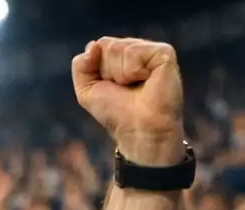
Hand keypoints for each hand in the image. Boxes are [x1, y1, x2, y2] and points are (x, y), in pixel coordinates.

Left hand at [72, 37, 184, 166]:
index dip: (98, 70)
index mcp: (120, 56)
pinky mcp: (164, 53)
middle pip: (107, 45)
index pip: (98, 46)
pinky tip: (146, 80)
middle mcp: (137, 50)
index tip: (111, 87)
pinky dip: (133, 71)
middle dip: (108, 72)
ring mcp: (151, 50)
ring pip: (119, 48)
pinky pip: (134, 52)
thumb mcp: (87, 91)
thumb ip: (80, 66)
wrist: (138, 129)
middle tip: (124, 89)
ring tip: (136, 86)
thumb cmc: (116, 113)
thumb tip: (93, 45)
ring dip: (121, 74)